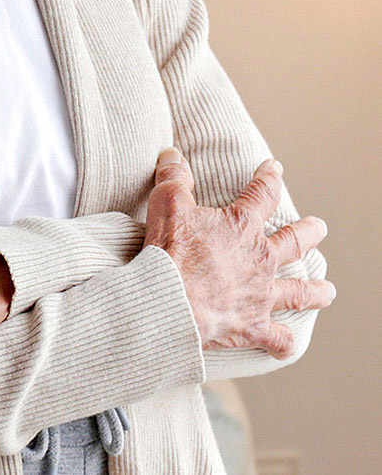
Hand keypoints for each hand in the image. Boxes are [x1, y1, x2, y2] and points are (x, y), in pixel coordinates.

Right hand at [144, 149, 334, 356]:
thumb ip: (174, 176)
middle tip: (320, 227)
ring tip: (329, 290)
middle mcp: (260, 259)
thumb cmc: (170, 248)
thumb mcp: (168, 202)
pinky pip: (277, 339)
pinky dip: (283, 342)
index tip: (274, 169)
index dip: (268, 178)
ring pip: (298, 292)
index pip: (262, 194)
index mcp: (242, 226)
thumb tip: (171, 153)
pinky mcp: (253, 326)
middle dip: (309, 233)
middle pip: (293, 242)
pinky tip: (288, 344)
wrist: (171, 298)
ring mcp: (261, 294)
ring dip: (316, 291)